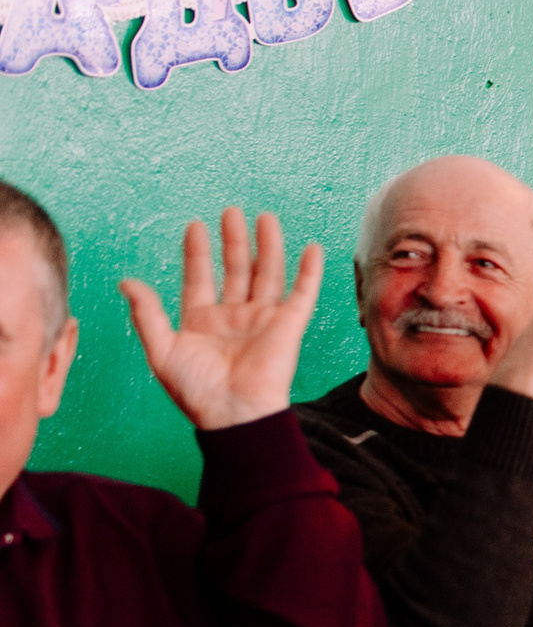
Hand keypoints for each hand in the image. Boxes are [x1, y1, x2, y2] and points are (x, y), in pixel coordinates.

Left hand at [120, 208, 323, 430]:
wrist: (233, 414)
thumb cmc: (196, 391)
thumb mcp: (161, 351)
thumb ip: (146, 314)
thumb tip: (126, 282)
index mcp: (203, 321)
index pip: (200, 278)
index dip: (197, 252)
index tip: (195, 226)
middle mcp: (234, 316)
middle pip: (236, 269)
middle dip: (234, 241)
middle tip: (231, 212)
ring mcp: (263, 319)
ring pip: (267, 274)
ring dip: (268, 246)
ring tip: (265, 217)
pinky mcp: (289, 326)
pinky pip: (303, 294)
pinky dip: (309, 271)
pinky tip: (312, 248)